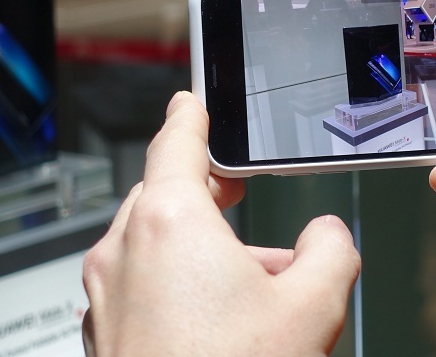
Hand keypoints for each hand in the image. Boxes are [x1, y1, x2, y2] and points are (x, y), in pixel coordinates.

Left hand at [82, 92, 360, 354]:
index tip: (190, 102)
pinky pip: (142, 289)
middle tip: (242, 203)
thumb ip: (330, 250)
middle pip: (166, 197)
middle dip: (210, 200)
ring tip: (258, 285)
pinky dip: (179, 288)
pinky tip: (224, 324)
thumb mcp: (313, 305)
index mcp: (167, 223)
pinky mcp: (105, 338)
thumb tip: (326, 236)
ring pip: (156, 248)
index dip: (189, 115)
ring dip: (202, 252)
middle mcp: (124, 253)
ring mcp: (106, 299)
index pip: (174, 141)